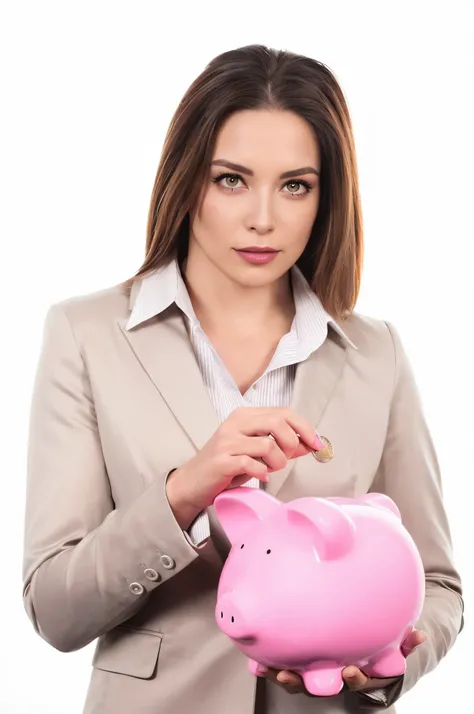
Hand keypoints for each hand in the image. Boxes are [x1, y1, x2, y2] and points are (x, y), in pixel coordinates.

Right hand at [166, 407, 323, 526]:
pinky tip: (260, 477)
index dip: (305, 428)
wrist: (192, 483)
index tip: (317, 444)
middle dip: (292, 442)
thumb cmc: (226, 467)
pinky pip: (252, 463)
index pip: (283, 412)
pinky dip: (262, 472)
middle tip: (289, 458)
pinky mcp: (222, 460)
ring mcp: (227, 441)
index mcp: (245, 416)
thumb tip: (309, 444)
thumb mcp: (256, 452)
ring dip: (277, 462)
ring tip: (269, 470)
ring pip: (268, 444)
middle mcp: (235, 423)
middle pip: (278, 422)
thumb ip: (281, 446)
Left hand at [264, 629, 426, 695]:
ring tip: (266, 669)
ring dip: (281, 675)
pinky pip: (284, 664)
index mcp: (359, 673)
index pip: (356, 680)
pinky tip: (256, 661)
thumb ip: (406, 642)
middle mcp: (335, 677)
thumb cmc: (382, 648)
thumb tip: (419, 634)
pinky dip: (268, 665)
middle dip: (301, 684)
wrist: (370, 652)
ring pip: (297, 679)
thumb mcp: (396, 646)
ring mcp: (317, 673)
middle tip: (289, 677)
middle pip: (317, 686)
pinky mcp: (302, 663)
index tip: (350, 671)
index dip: (353, 678)